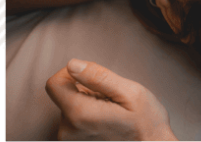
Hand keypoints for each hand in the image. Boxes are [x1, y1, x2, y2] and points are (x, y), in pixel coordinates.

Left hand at [45, 59, 177, 140]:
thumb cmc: (146, 124)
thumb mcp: (130, 93)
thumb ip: (98, 76)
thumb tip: (71, 65)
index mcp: (79, 115)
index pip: (53, 83)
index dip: (70, 74)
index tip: (91, 79)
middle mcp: (69, 131)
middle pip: (62, 93)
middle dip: (82, 88)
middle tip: (108, 99)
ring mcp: (72, 140)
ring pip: (69, 104)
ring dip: (86, 102)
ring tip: (109, 111)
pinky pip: (74, 118)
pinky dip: (87, 113)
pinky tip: (105, 120)